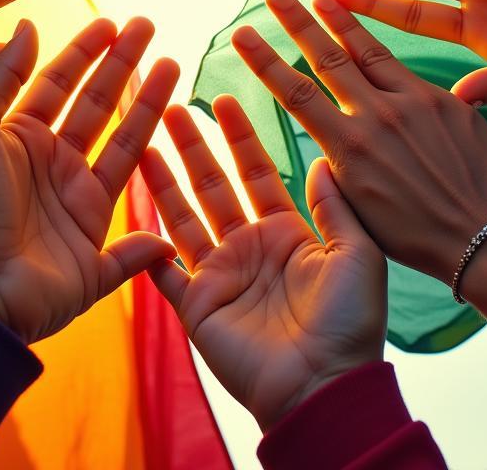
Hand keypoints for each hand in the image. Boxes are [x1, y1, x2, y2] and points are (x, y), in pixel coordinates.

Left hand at [0, 18, 179, 342]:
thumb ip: (1, 75)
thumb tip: (28, 26)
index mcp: (20, 139)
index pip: (59, 83)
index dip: (85, 52)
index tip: (111, 22)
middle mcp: (52, 168)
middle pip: (98, 106)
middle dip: (123, 66)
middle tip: (147, 28)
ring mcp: (76, 209)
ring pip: (127, 151)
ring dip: (149, 109)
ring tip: (173, 67)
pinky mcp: (94, 258)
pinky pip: (132, 248)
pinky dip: (152, 239)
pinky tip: (172, 208)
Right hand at [141, 100, 385, 430]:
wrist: (324, 385)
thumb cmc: (349, 323)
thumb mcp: (356, 254)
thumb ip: (335, 207)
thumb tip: (322, 161)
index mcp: (287, 233)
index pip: (255, 172)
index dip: (240, 138)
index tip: (225, 100)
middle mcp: (249, 248)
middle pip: (213, 187)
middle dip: (193, 148)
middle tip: (173, 109)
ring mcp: (220, 276)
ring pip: (183, 217)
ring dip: (163, 182)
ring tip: (143, 145)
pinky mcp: (197, 306)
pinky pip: (163, 273)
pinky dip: (145, 250)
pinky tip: (129, 216)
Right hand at [230, 0, 486, 286]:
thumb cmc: (419, 236)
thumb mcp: (360, 210)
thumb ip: (337, 170)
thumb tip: (324, 149)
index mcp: (350, 147)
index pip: (295, 93)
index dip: (264, 61)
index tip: (241, 35)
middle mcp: (377, 116)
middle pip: (327, 57)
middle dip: (296, 22)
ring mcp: (415, 103)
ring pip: (369, 51)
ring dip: (342, 20)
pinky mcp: (447, 100)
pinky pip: (408, 72)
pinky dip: (386, 53)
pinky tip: (375, 43)